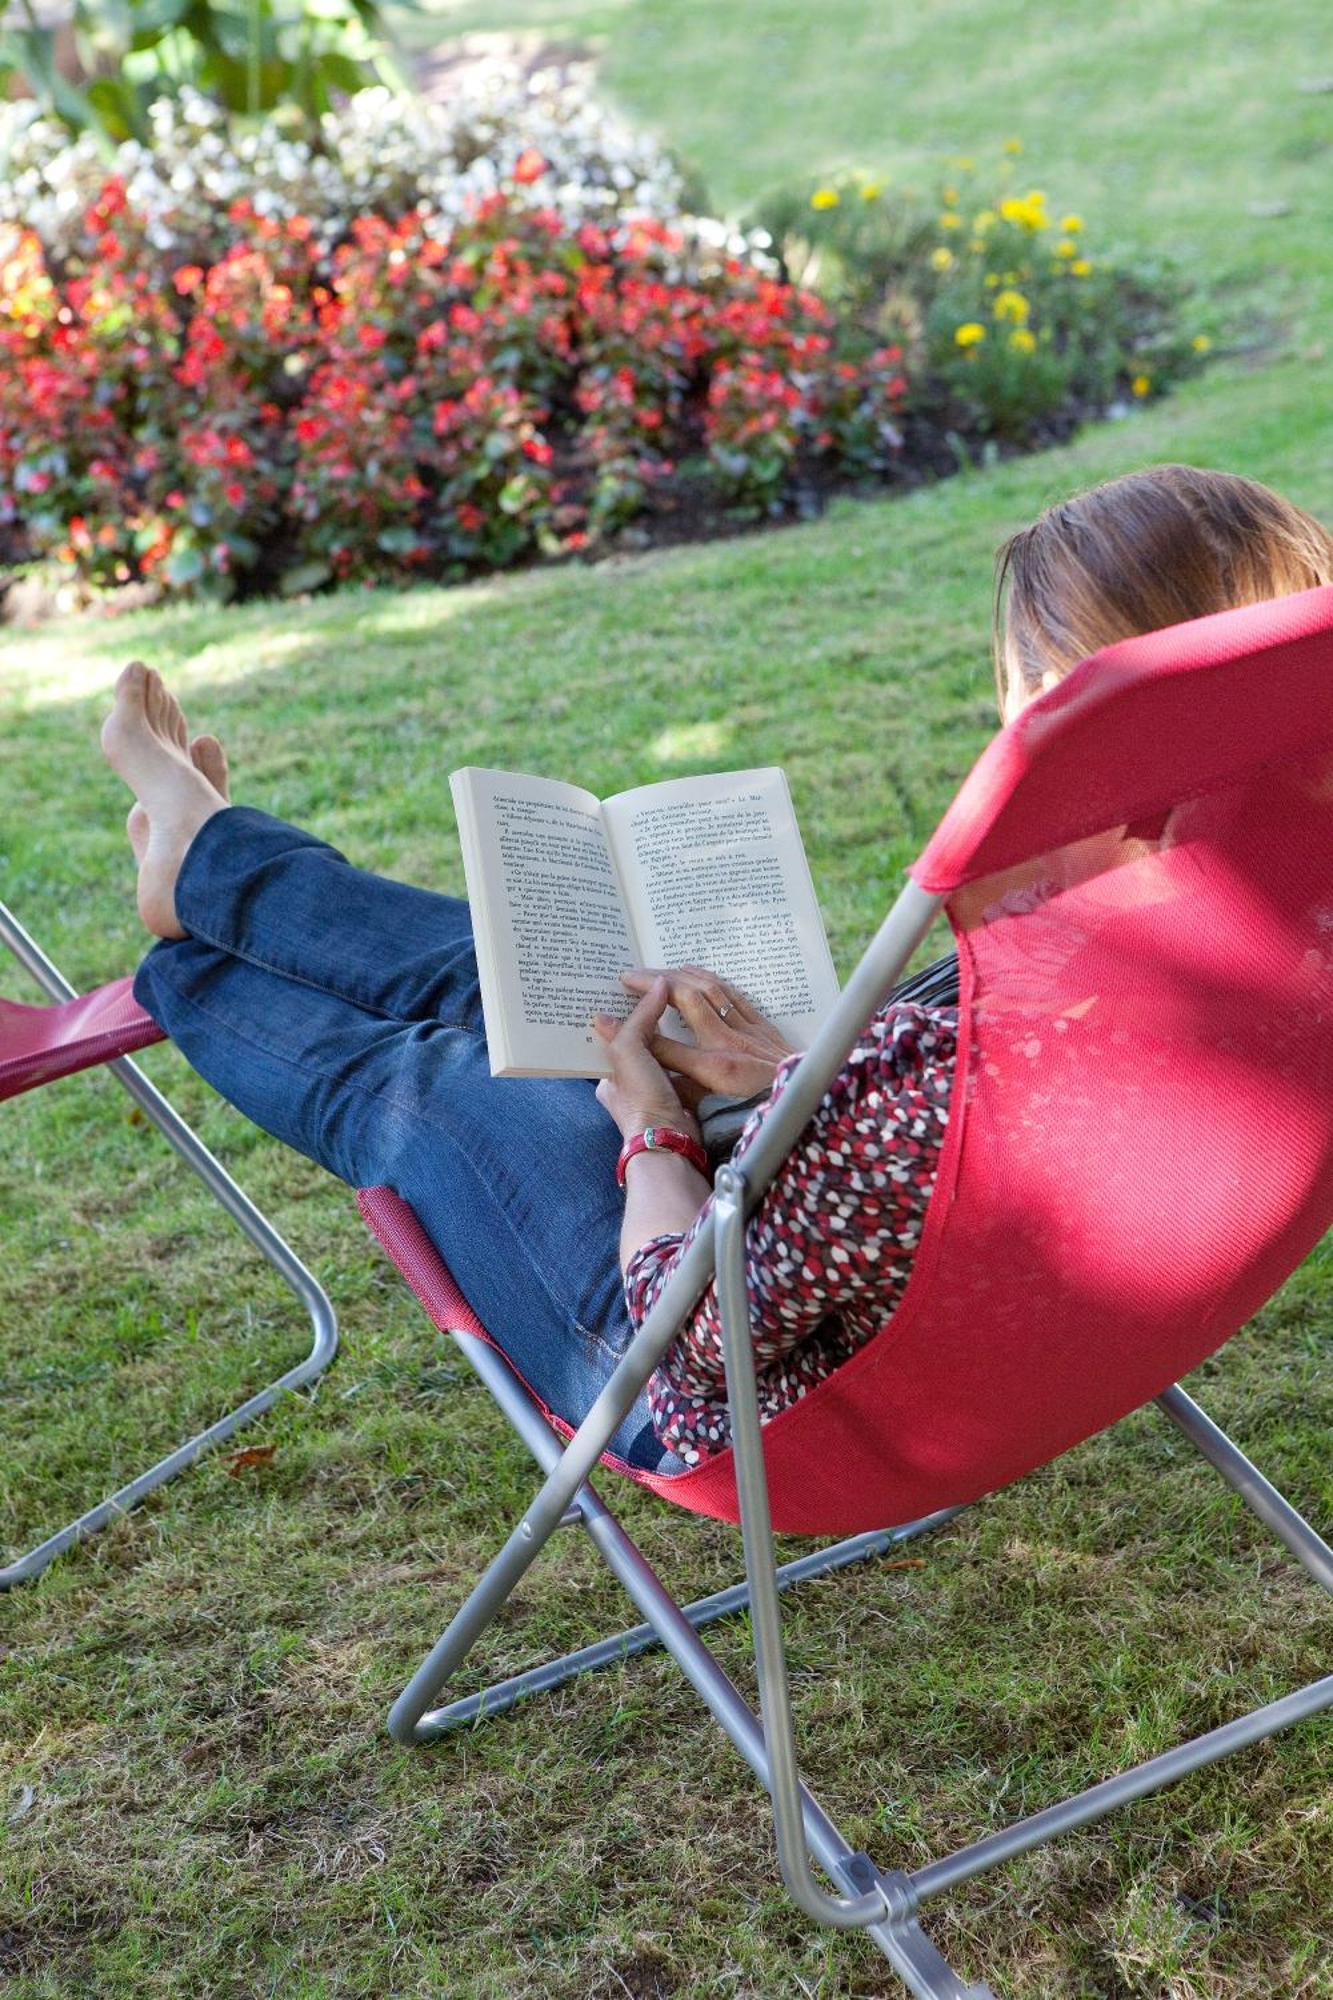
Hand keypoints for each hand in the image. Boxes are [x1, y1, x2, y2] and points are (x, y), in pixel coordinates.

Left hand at [591, 975, 702, 1142]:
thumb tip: (657, 984)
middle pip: (637, 1045)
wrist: (672, 1141)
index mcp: (605, 1077)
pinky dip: (688, 1053)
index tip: (632, 990)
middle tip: (658, 991)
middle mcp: (626, 1086)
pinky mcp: (678, 1098)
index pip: (610, 1038)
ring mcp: (653, 1093)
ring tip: (679, 1004)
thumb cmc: (641, 1100)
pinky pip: (682, 1067)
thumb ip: (640, 1017)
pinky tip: (696, 1033)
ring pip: (661, 1056)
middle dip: (647, 1023)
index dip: (620, 1013)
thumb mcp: (629, 1050)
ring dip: (670, 1036)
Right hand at [619, 964, 798, 1105]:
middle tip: (628, 976)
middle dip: (654, 984)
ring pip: (711, 988)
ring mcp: (749, 1030)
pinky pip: (733, 992)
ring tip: (657, 970)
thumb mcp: (716, 1114)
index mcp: (716, 1069)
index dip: (632, 1033)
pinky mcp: (764, 1026)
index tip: (605, 1021)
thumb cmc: (760, 1114)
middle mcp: (731, 1042)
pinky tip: (696, 973)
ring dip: (680, 974)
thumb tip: (655, 1084)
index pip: (664, 1046)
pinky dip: (710, 979)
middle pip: (687, 999)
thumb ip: (684, 1097)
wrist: (807, 1105)